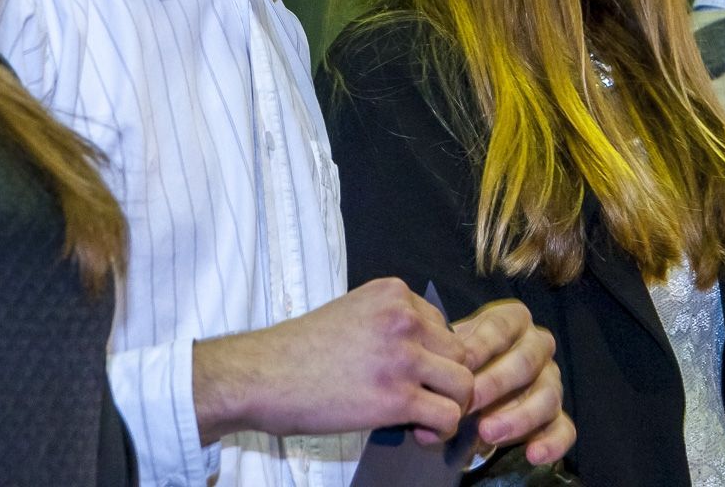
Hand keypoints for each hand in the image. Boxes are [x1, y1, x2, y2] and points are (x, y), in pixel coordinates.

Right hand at [192, 277, 474, 443]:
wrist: (260, 376)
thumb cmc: (298, 352)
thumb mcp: (352, 315)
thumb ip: (391, 325)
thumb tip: (425, 356)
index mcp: (393, 293)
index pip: (443, 324)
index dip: (433, 356)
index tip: (413, 376)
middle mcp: (404, 317)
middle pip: (461, 352)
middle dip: (446, 380)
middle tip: (424, 401)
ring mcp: (403, 355)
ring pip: (464, 383)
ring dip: (451, 405)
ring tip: (425, 418)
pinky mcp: (396, 395)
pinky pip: (448, 414)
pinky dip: (441, 429)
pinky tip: (419, 432)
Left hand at [452, 300, 574, 464]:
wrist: (469, 388)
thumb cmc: (460, 363)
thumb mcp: (453, 352)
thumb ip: (448, 362)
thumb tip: (436, 384)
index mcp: (514, 321)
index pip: (502, 327)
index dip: (482, 345)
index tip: (461, 364)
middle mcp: (538, 346)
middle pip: (526, 361)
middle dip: (496, 382)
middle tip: (469, 401)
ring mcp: (551, 380)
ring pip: (547, 396)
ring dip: (518, 417)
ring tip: (488, 433)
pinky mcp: (556, 415)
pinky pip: (565, 428)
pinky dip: (552, 443)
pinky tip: (533, 455)